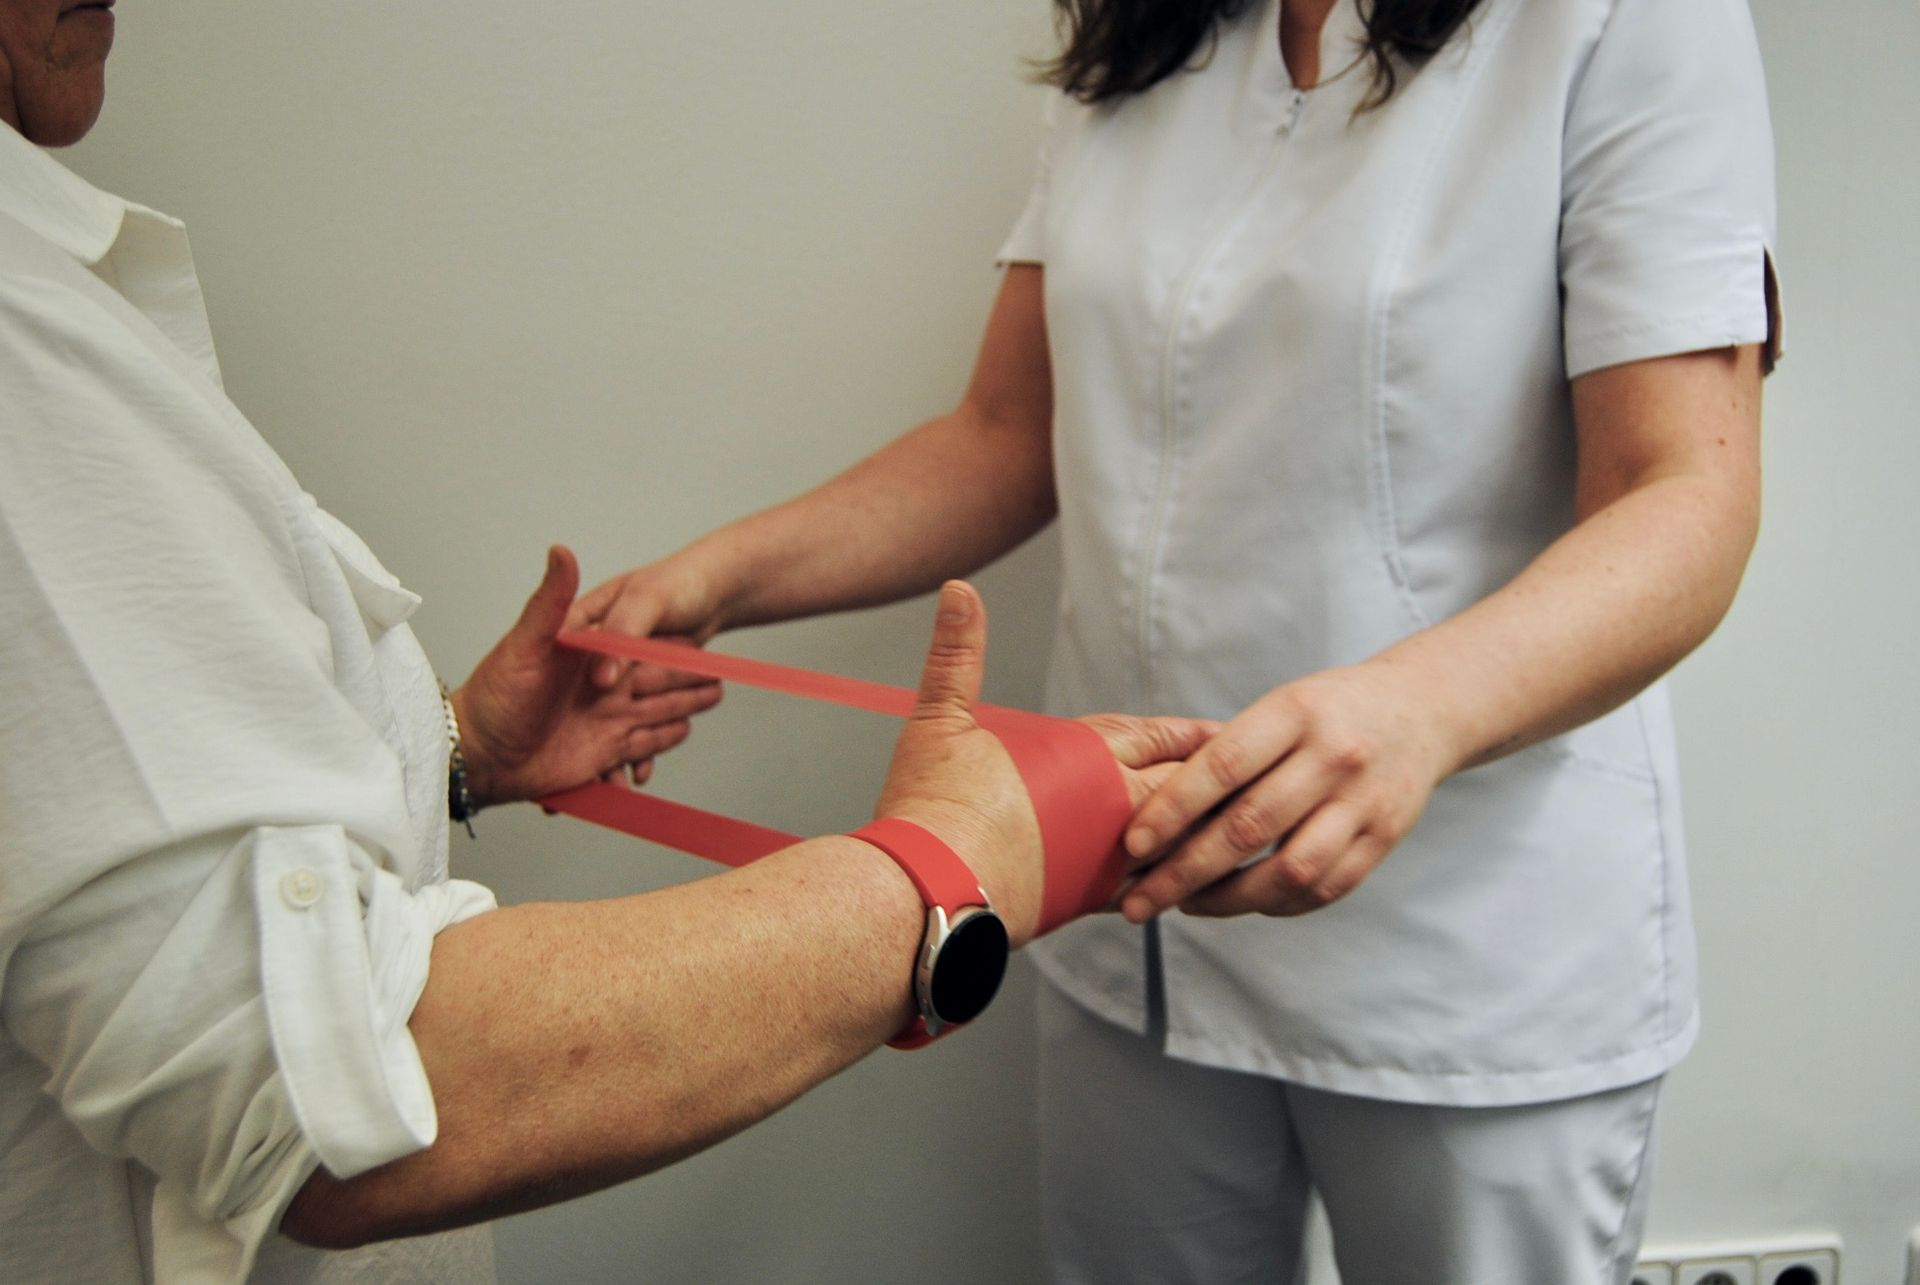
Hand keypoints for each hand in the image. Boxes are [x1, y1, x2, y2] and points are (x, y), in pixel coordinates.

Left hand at [450, 547, 722, 806]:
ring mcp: (603, 718)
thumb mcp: (527, 643)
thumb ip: (551, 600)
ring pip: (655, 708)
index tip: (693, 637)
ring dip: (683, 704)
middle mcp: (599, 683)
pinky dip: (660, 745)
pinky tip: (680, 733)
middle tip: (719, 673)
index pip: (634, 642)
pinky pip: (641, 746)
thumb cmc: (495, 695)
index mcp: (586, 651)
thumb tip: (562, 550)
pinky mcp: (602, 752)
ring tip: (713, 696)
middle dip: (687, 675)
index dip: (665, 641)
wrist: (481, 757)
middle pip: (653, 676)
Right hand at [876, 581, 1214, 945]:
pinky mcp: (1096, 902)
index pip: (1154, 737)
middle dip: (1219, 782)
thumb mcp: (942, 718)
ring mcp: (1110, 857)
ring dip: (1210, 834)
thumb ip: (958, 653)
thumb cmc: (934, 806)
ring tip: (1239, 833)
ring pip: (1182, 842)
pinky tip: (1192, 888)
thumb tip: (959, 590)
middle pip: (1184, 787)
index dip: (1190, 735)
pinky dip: (1182, 884)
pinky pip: (1159, 890)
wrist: (931, 888)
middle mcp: (1112, 804)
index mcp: (1085, 755)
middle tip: (1258, 779)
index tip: (1226, 731)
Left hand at [1118, 661, 1460, 920]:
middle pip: (1248, 828)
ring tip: (1187, 905)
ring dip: (1228, 900)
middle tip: (1139, 900)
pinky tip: (1244, 903)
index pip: (1221, 767)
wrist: (1422, 709)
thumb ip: (1230, 752)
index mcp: (1295, 712)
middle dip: (1183, 872)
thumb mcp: (1281, 705)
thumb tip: (1155, 812)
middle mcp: (1333, 756)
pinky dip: (1276, 904)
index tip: (1133, 845)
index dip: (1171, 810)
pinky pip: (1324, 888)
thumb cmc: (1329, 710)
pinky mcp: (1384, 837)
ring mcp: (1364, 801)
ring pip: (1288, 871)